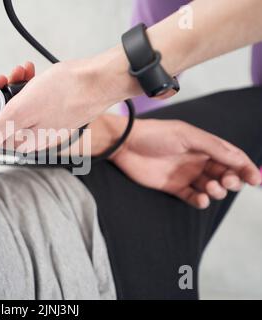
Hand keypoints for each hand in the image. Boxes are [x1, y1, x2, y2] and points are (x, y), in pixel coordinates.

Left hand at [0, 49, 137, 153]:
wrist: (100, 80)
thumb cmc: (66, 94)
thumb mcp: (22, 111)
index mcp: (23, 143)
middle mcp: (33, 137)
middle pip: (3, 118)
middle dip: (1, 95)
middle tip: (6, 78)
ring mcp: (45, 125)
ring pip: (17, 107)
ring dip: (14, 87)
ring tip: (22, 72)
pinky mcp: (54, 113)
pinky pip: (33, 101)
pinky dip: (29, 86)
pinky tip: (32, 73)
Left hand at [108, 117, 260, 208]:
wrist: (126, 144)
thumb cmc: (156, 135)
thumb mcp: (188, 136)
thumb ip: (214, 148)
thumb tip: (240, 160)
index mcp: (204, 146)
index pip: (232, 158)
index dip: (245, 169)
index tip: (255, 180)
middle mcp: (197, 160)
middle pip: (224, 174)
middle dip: (231, 180)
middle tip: (227, 181)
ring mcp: (185, 174)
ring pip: (211, 187)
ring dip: (217, 191)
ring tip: (211, 188)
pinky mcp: (173, 187)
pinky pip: (192, 197)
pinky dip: (201, 200)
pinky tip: (202, 198)